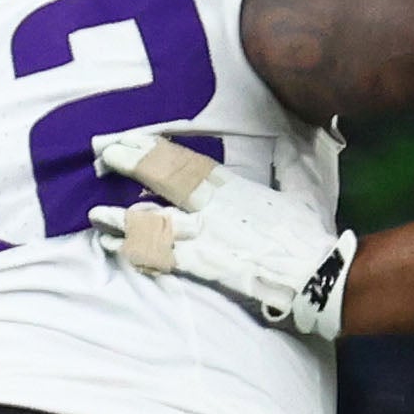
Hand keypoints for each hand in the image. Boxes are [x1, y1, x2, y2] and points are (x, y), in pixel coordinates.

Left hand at [89, 133, 354, 336]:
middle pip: (166, 180)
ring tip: (95, 212)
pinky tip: (112, 246)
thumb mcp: (305, 192)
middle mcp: (215, 207)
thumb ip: (291, 167)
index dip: (158, 149)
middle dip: (134, 165)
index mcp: (236, 188)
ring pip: (154, 219)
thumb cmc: (312, 237)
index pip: (189, 163)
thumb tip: (293, 142)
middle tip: (106, 154)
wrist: (318, 276)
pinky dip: (133, 249)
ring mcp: (206, 236)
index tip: (134, 138)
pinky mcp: (202, 266)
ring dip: (121, 216)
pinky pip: (159, 255)